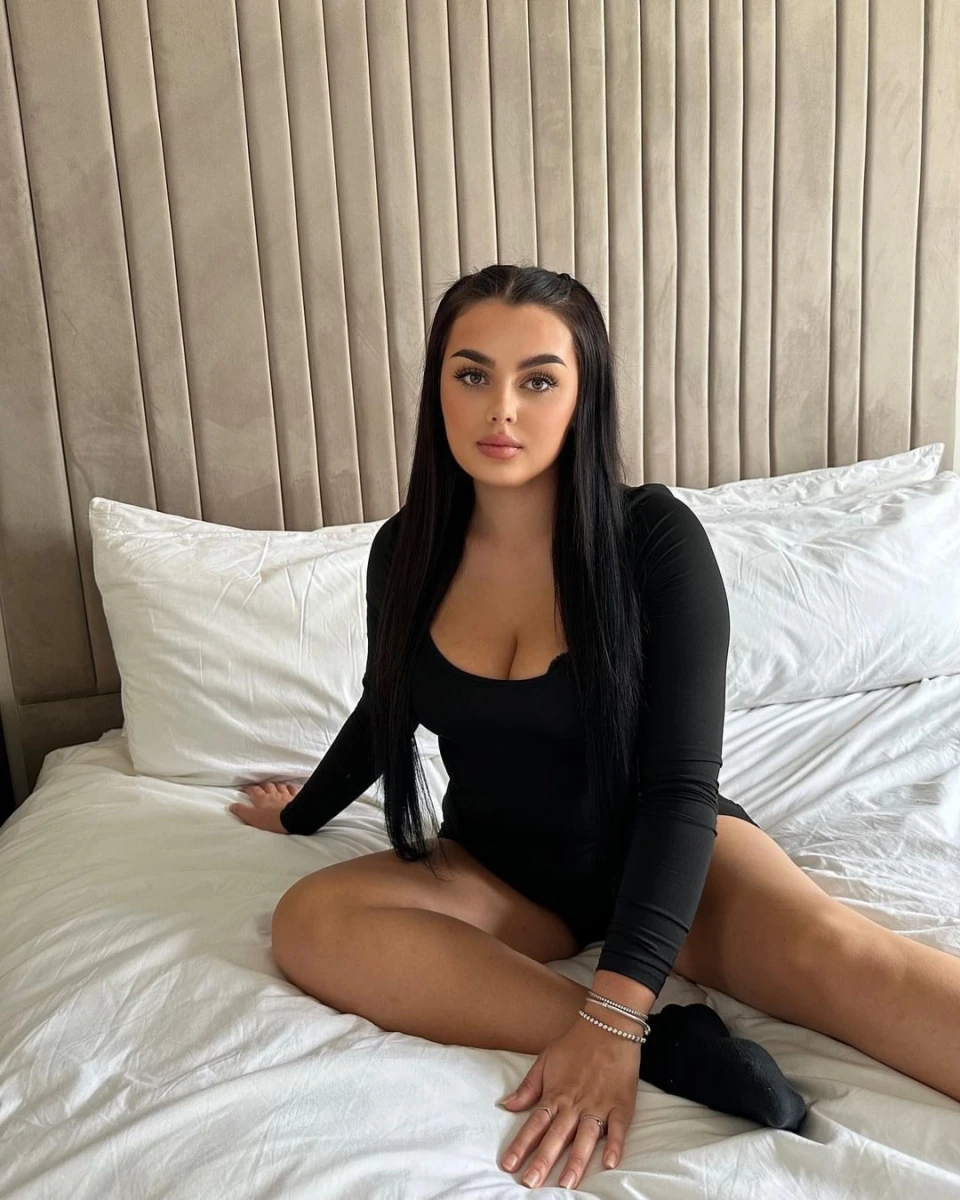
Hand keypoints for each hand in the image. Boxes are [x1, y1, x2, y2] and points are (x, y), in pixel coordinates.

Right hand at [228, 781, 302, 832]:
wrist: (291, 819)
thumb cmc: (271, 820)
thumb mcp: (252, 818)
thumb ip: (242, 811)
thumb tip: (232, 805)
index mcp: (262, 799)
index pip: (253, 790)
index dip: (248, 788)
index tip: (244, 789)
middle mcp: (273, 794)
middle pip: (267, 785)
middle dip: (262, 785)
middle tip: (259, 786)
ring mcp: (285, 795)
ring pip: (279, 785)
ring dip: (275, 784)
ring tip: (273, 785)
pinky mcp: (295, 798)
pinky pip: (292, 789)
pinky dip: (290, 787)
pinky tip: (289, 787)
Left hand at [497, 1012, 641, 1188]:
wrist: (608, 1026)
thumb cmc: (575, 1045)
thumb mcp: (545, 1061)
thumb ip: (528, 1087)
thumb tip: (507, 1105)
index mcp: (556, 1094)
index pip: (535, 1124)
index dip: (521, 1145)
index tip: (508, 1165)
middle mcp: (575, 1104)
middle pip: (557, 1136)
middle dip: (543, 1161)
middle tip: (531, 1183)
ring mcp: (598, 1105)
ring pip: (585, 1137)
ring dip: (576, 1161)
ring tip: (566, 1184)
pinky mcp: (621, 1105)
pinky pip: (618, 1128)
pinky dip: (615, 1144)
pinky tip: (610, 1163)